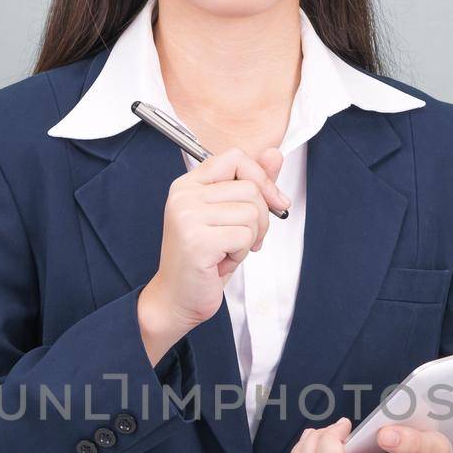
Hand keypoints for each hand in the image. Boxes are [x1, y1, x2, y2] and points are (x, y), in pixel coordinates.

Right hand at [138, 145, 288, 360]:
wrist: (177, 299)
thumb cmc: (203, 261)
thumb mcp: (230, 218)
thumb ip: (251, 184)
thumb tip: (275, 154)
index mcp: (189, 184)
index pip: (235, 157)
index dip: (261, 178)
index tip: (273, 202)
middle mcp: (184, 195)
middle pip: (250, 188)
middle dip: (260, 219)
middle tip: (242, 241)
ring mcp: (187, 216)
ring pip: (251, 212)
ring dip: (249, 238)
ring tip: (227, 251)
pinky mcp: (196, 239)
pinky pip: (244, 236)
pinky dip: (241, 253)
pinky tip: (221, 262)